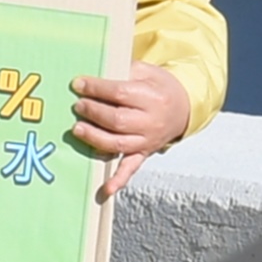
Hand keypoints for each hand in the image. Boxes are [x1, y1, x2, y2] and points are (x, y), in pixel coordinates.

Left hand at [69, 65, 194, 197]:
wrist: (184, 108)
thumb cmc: (160, 88)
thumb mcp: (147, 72)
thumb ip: (123, 71)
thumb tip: (96, 76)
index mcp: (152, 98)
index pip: (120, 93)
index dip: (97, 89)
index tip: (78, 84)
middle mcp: (151, 122)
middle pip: (117, 120)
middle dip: (93, 112)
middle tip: (77, 106)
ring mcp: (147, 140)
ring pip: (118, 144)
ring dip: (94, 138)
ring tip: (77, 129)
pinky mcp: (144, 153)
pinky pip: (131, 168)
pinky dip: (118, 180)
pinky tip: (105, 190)